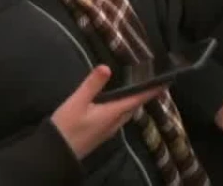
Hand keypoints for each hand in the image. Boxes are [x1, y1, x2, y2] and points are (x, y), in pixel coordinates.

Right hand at [50, 65, 164, 159]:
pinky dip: (121, 109)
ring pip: (125, 114)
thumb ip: (92, 85)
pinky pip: (117, 119)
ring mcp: (107, 130)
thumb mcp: (77, 102)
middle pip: (133, 107)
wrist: (55, 154)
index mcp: (113, 113)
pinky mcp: (100, 134)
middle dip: (142, 95)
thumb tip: (106, 67)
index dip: (152, 91)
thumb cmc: (66, 127)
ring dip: (132, 102)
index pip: (137, 99)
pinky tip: (114, 105)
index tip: (166, 82)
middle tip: (151, 82)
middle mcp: (114, 123)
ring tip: (135, 90)